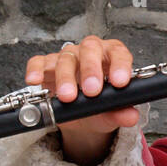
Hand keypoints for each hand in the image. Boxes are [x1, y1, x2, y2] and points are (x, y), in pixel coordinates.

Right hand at [24, 36, 140, 162]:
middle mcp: (90, 52)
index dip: (120, 65)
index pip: (119, 53)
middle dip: (91, 69)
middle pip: (90, 49)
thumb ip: (121, 113)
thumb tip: (131, 116)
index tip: (120, 82)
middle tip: (92, 91)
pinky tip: (35, 80)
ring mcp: (68, 56)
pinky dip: (36, 69)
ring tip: (67, 96)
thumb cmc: (100, 105)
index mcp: (112, 56)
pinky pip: (39, 62)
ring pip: (66, 58)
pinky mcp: (47, 65)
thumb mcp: (112, 112)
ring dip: (66, 77)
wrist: (81, 116)